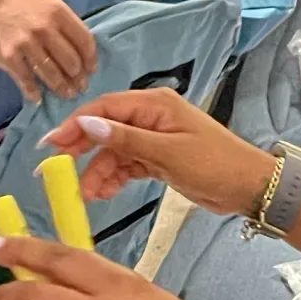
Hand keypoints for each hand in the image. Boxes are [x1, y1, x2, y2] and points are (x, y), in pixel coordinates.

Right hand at [0, 0, 96, 103]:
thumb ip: (61, 21)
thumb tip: (75, 45)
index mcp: (58, 12)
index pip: (84, 41)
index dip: (90, 59)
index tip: (91, 69)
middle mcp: (45, 29)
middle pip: (71, 61)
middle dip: (77, 77)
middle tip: (79, 86)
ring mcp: (27, 44)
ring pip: (52, 73)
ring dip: (61, 87)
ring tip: (66, 94)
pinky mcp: (9, 56)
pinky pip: (26, 79)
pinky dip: (33, 91)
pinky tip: (38, 97)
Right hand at [43, 87, 274, 217]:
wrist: (249, 187)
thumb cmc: (214, 164)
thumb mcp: (167, 153)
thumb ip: (126, 139)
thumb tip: (87, 123)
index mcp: (155, 105)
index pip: (105, 108)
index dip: (76, 124)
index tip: (51, 145)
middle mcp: (151, 117)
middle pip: (106, 129)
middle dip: (82, 151)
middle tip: (58, 172)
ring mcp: (155, 139)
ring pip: (115, 152)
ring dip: (98, 172)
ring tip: (86, 195)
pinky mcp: (159, 159)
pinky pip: (128, 165)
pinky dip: (114, 178)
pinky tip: (103, 193)